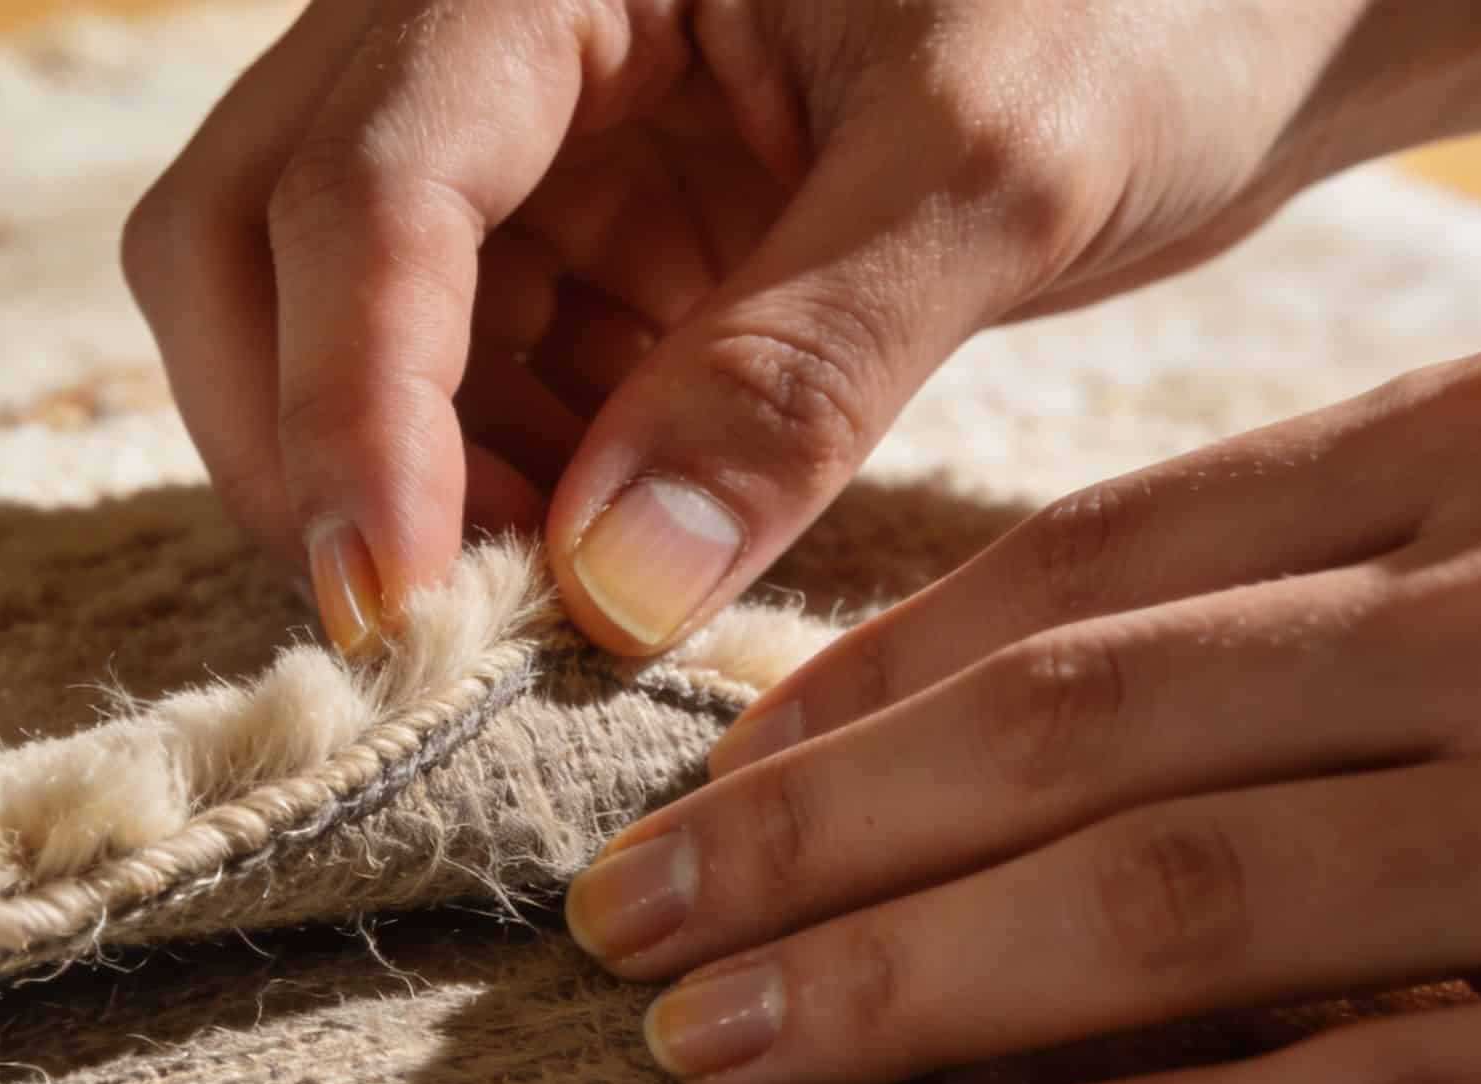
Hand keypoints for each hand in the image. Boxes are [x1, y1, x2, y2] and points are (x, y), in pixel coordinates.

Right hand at [123, 0, 1429, 657]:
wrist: (1231, 4)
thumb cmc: (1143, 8)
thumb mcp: (996, 168)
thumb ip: (799, 369)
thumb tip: (607, 592)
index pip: (370, 178)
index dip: (351, 402)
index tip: (396, 607)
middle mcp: (483, 24)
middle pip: (248, 237)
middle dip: (305, 445)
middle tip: (433, 625)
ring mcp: (518, 137)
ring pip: (324, 332)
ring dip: (402, 493)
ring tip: (552, 611)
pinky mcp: (573, 234)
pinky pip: (459, 384)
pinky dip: (492, 495)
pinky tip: (595, 565)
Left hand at [564, 335, 1480, 1083]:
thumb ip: (1361, 551)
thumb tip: (1068, 665)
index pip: (1084, 558)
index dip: (858, 678)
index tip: (710, 769)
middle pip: (1070, 726)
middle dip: (806, 833)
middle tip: (618, 920)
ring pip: (1171, 904)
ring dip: (904, 982)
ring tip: (714, 1043)